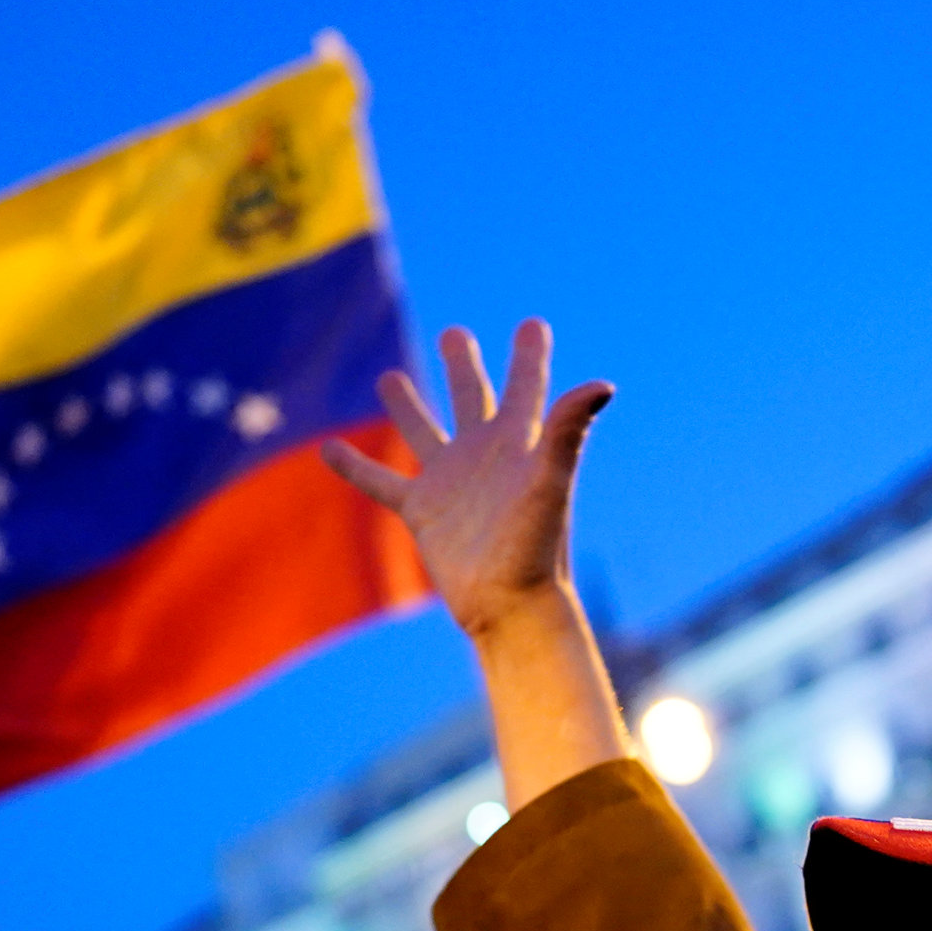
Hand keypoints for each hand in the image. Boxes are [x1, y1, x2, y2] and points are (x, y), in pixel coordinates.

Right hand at [327, 319, 612, 639]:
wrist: (510, 606)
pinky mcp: (423, 512)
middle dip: (463, 365)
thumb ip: (569, 429)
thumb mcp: (550, 479)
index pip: (526, 386)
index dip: (530, 355)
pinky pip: (381, 482)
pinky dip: (354, 466)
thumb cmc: (536, 545)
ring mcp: (451, 481)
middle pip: (471, 396)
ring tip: (389, 377)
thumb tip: (603, 384)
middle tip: (455, 333)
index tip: (533, 324)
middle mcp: (485, 455)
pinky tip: (328, 448)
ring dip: (407, 406)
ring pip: (423, 431)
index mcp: (520, 441)